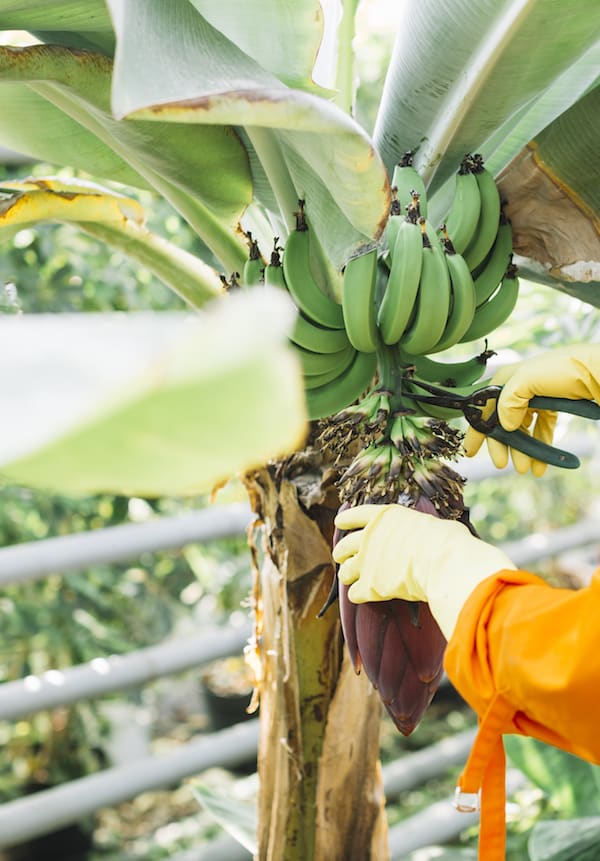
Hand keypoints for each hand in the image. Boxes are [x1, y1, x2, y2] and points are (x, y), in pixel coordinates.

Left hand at [333, 504, 514, 639]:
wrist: (442, 561)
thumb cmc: (446, 540)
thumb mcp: (429, 523)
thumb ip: (417, 529)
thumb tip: (431, 533)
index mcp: (383, 517)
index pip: (355, 515)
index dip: (345, 520)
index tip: (340, 523)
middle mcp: (369, 537)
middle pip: (344, 545)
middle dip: (341, 552)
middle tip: (342, 557)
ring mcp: (366, 561)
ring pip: (345, 571)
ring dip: (347, 575)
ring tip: (350, 578)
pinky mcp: (369, 586)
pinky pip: (354, 593)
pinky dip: (357, 595)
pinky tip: (361, 596)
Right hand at [464, 344, 599, 475]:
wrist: (599, 369)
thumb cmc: (565, 368)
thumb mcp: (529, 379)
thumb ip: (509, 401)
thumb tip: (503, 424)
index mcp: (507, 379)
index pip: (484, 408)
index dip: (477, 430)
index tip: (471, 451)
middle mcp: (518, 388)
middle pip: (502, 422)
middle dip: (501, 445)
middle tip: (502, 464)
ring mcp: (536, 398)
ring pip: (522, 429)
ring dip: (522, 449)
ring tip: (524, 468)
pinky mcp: (553, 406)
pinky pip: (541, 430)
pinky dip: (540, 447)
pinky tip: (540, 464)